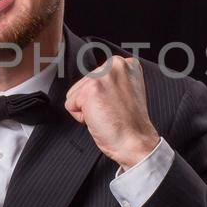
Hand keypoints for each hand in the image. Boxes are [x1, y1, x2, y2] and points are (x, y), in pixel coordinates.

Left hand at [63, 55, 160, 169]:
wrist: (135, 142)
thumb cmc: (130, 124)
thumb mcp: (126, 91)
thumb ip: (111, 81)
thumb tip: (93, 81)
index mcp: (126, 64)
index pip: (95, 76)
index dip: (103, 95)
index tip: (118, 104)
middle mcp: (115, 65)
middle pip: (83, 83)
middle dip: (93, 101)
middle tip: (113, 111)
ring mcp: (103, 76)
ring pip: (75, 94)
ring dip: (87, 109)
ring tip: (107, 115)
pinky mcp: (90, 90)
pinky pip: (70, 105)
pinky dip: (81, 117)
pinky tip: (101, 119)